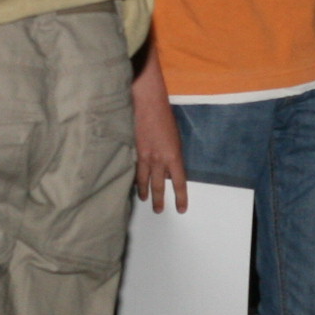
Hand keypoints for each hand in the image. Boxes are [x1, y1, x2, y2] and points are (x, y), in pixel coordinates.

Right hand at [132, 90, 186, 211]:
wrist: (148, 104)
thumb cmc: (165, 117)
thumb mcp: (176, 138)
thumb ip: (173, 155)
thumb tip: (170, 167)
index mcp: (174, 156)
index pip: (179, 182)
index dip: (181, 197)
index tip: (181, 208)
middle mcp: (160, 160)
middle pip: (159, 186)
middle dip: (160, 200)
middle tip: (159, 211)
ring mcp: (145, 156)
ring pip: (144, 180)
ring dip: (144, 192)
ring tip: (144, 200)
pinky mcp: (134, 151)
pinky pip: (135, 170)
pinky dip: (135, 178)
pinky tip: (133, 183)